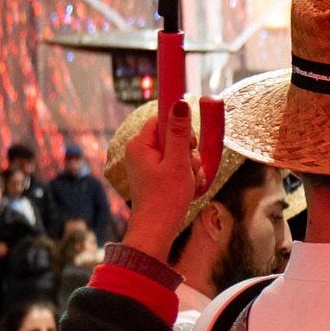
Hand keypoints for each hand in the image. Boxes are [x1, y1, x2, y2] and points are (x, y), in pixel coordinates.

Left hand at [118, 100, 201, 264]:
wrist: (157, 228)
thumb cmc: (166, 197)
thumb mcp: (177, 161)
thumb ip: (179, 131)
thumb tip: (180, 103)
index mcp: (140, 144)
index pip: (163, 120)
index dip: (181, 130)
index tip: (189, 145)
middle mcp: (140, 150)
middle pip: (173, 136)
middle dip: (188, 151)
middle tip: (188, 168)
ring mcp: (147, 163)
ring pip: (178, 151)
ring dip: (190, 165)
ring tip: (188, 181)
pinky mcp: (154, 174)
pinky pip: (175, 165)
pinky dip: (185, 174)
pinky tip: (186, 186)